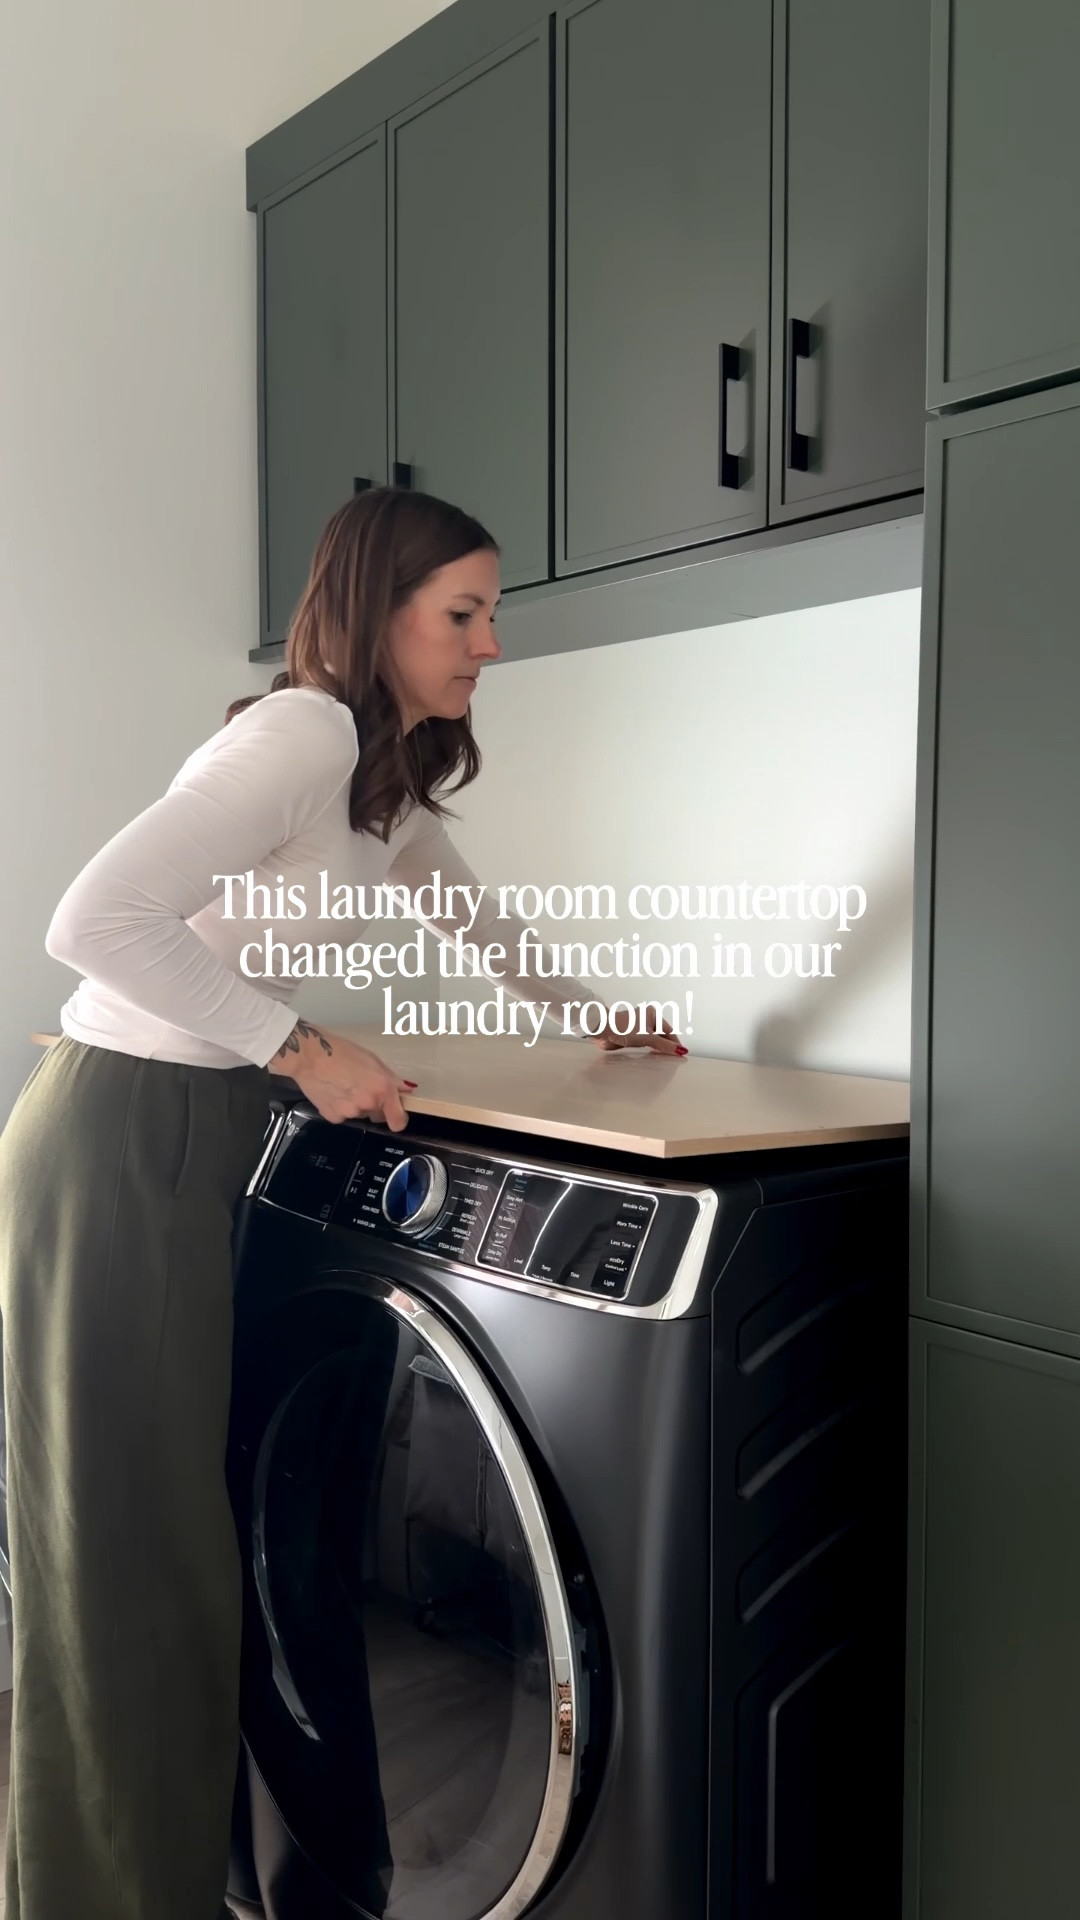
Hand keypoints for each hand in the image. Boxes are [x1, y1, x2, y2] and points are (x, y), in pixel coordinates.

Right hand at [268, 1018, 415, 1128]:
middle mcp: (368, 1104)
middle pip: (377, 1115)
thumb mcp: (372, 1060)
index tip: (396, 1115)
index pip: (398, 1121)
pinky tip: (332, 1091)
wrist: (309, 1055)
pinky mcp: (333, 1117)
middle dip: (374, 1106)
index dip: (399, 1119)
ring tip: (343, 1085)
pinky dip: (339, 1107)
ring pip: (359, 1114)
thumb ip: (390, 1078)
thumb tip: (405, 1089)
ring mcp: (350, 1113)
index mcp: (382, 1089)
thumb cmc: (340, 1051)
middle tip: (361, 1088)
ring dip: (355, 1105)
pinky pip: (342, 1115)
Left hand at [589, 1006, 688, 1056]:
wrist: (604, 1029)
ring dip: (658, 1048)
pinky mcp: (631, 1036)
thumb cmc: (624, 1028)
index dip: (675, 1042)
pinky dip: (649, 1049)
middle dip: (667, 1045)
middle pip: (661, 1035)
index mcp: (653, 1014)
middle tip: (675, 1057)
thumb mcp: (648, 1038)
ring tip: (665, 1058)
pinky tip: (652, 1056)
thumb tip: (680, 1050)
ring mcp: (638, 1027)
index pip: (669, 1031)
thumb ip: (664, 1045)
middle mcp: (646, 1019)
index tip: (681, 1053)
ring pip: (653, 1040)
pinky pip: (644, 1043)